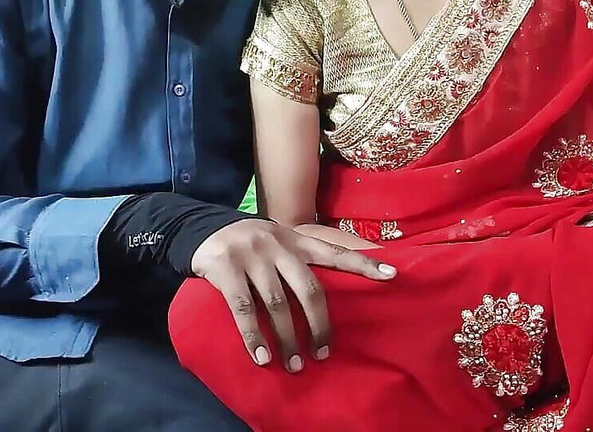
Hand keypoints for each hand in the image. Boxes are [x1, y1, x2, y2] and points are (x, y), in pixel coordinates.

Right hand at [190, 219, 396, 372]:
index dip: (364, 265)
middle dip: (319, 325)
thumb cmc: (249, 244)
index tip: (392, 276)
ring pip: (277, 304)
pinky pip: (243, 309)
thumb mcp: (278, 241)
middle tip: (324, 353)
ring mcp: (251, 256)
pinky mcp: (225, 268)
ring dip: (288, 338)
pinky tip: (262, 357)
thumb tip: (333, 289)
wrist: (200, 229)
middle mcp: (278, 245)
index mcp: (296, 240)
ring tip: (294, 364)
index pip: (336, 252)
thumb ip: (301, 258)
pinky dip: (254, 337)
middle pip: (309, 288)